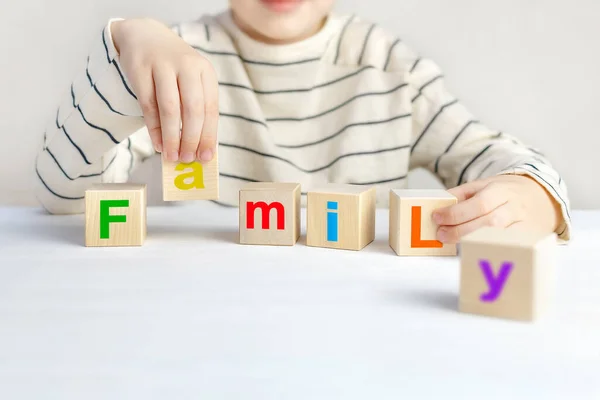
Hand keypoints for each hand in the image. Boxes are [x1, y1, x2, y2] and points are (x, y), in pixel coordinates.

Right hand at [111, 19, 218, 163]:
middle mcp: (188, 66)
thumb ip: (196, 109)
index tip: (206, 158)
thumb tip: (198, 148)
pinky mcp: (140, 69)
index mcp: (205, 71)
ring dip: (172, 136)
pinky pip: (148, 105)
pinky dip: (154, 128)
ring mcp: (163, 65)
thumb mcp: (191, 81)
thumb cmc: (173, 68)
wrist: (144, 36)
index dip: (208, 136)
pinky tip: (158, 143)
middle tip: (187, 160)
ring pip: (170, 108)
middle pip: (193, 109)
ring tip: (171, 156)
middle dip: (191, 139)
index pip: (210, 109)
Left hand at [432, 174, 561, 243]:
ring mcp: (524, 224)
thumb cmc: (505, 192)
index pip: (478, 203)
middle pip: (489, 222)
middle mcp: (514, 207)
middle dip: (461, 231)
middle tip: (442, 234)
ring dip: (473, 242)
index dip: (456, 213)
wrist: (540, 196)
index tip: (437, 217)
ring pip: (499, 237)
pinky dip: (490, 250)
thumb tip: (438, 205)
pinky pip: (508, 247)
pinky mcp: (529, 239)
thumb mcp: (483, 185)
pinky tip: (474, 251)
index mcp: (501, 190)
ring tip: (455, 243)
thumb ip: (461, 194)